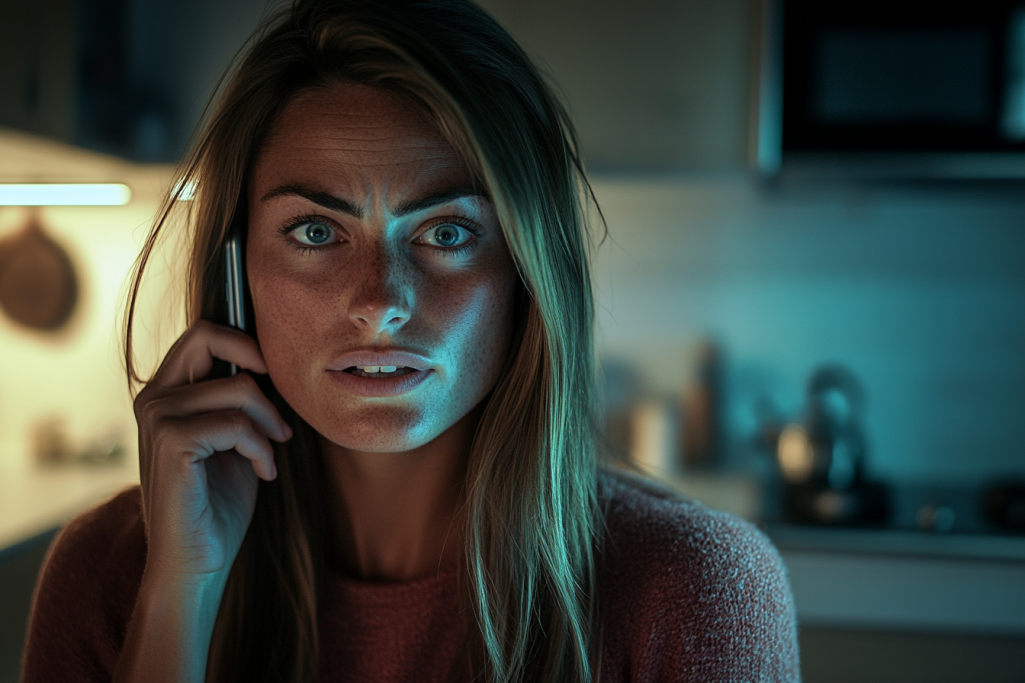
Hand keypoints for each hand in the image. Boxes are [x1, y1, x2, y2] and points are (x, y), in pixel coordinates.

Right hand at [133, 320, 291, 579]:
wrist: (197, 562)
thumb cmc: (218, 503)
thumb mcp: (234, 439)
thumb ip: (239, 400)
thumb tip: (269, 363)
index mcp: (165, 393)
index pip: (202, 334)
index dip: (246, 343)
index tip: (274, 376)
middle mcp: (153, 398)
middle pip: (209, 338)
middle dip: (258, 367)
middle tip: (277, 414)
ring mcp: (157, 418)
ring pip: (238, 388)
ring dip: (269, 424)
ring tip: (271, 455)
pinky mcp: (170, 442)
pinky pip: (236, 424)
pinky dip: (261, 448)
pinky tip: (264, 473)